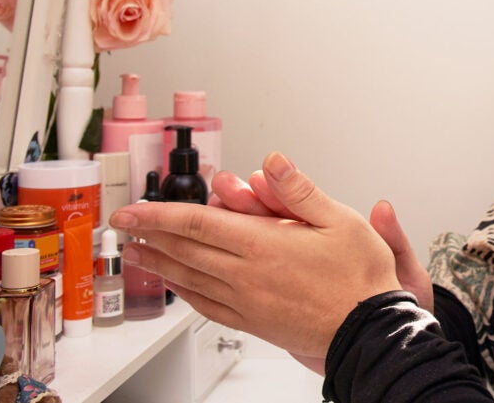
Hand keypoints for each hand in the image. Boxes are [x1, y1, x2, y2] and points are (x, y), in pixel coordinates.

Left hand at [111, 152, 401, 362]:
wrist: (369, 330)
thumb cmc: (360, 277)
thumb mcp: (341, 220)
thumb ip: (300, 190)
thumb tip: (274, 162)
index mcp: (264, 244)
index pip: (198, 223)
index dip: (159, 214)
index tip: (133, 210)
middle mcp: (247, 275)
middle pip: (186, 250)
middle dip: (149, 235)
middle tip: (123, 226)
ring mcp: (247, 301)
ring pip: (190, 278)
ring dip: (159, 263)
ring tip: (136, 253)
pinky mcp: (253, 321)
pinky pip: (206, 305)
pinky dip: (184, 293)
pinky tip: (176, 287)